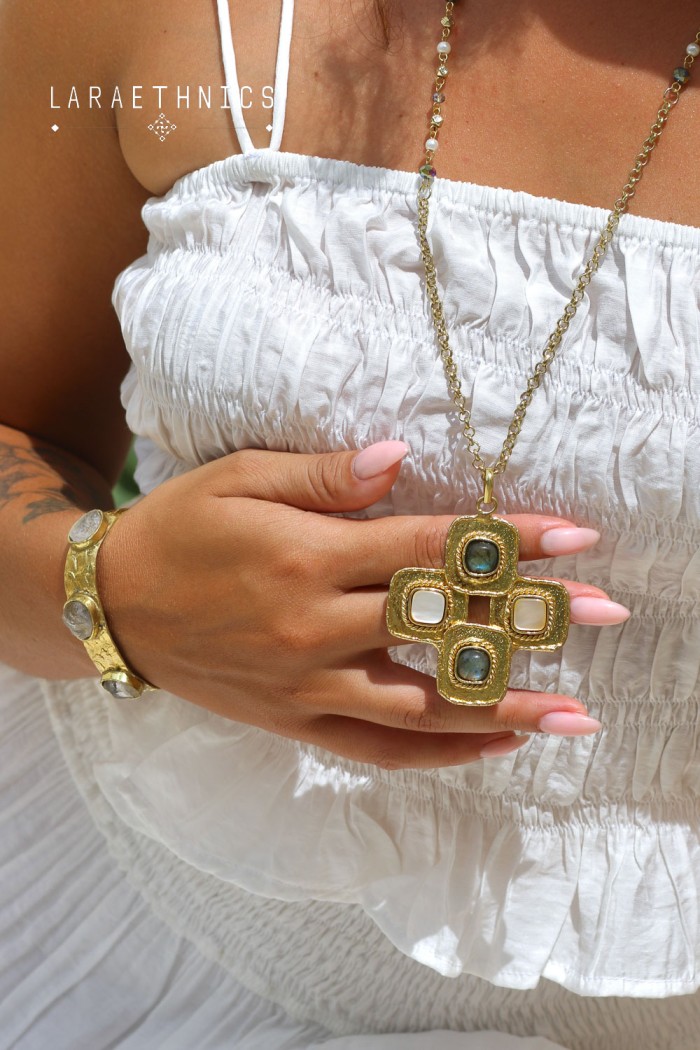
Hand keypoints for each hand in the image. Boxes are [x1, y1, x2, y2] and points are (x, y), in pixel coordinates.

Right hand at [97, 442, 625, 769]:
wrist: (112, 605)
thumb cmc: (179, 528)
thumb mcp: (240, 479)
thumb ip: (326, 475)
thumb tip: (401, 459)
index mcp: (308, 557)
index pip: (430, 549)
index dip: (506, 541)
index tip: (573, 539)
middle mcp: (316, 628)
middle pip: (441, 625)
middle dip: (529, 616)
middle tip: (604, 615)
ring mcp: (308, 685)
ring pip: (424, 706)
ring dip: (504, 706)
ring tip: (575, 712)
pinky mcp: (296, 722)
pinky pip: (379, 748)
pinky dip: (442, 753)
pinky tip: (496, 747)